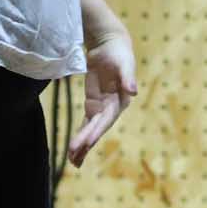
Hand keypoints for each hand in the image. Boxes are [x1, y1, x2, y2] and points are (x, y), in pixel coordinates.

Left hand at [66, 26, 137, 165]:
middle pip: (97, 128)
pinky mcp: (93, 105)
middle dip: (86, 143)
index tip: (85, 143)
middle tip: (73, 157)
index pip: (106, 120)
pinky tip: (74, 150)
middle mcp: (112, 109)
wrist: (110, 45)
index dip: (96, 131)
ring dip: (83, 145)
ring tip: (73, 162)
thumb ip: (127, 77)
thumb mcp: (123, 63)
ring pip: (91, 130)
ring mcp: (102, 108)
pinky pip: (86, 124)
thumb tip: (133, 92)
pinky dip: (80, 136)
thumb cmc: (118, 53)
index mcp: (120, 101)